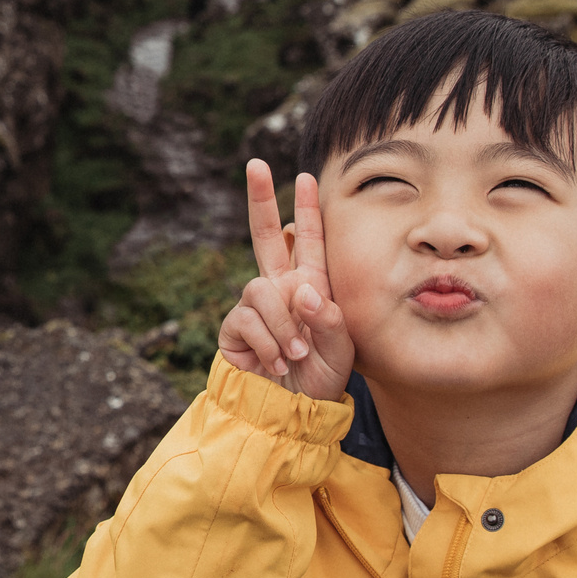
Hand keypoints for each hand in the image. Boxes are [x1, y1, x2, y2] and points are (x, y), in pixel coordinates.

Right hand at [217, 160, 353, 398]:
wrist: (291, 413)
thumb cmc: (321, 379)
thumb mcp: (341, 349)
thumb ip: (329, 318)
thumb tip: (302, 288)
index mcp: (310, 286)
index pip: (309, 241)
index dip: (308, 209)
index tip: (308, 177)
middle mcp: (280, 289)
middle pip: (266, 235)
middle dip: (260, 198)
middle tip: (255, 164)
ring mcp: (255, 307)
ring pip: (261, 290)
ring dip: (282, 325)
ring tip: (295, 354)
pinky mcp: (234, 328)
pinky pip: (247, 319)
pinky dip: (267, 343)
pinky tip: (277, 363)